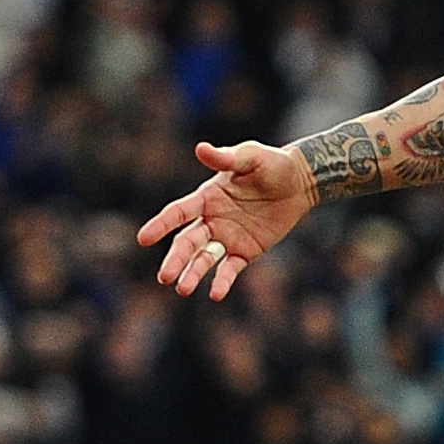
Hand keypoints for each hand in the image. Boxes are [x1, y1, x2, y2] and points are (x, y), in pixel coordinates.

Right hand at [139, 141, 316, 300]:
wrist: (300, 182)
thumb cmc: (272, 164)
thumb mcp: (250, 157)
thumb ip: (227, 157)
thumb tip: (200, 148)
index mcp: (206, 197)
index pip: (178, 213)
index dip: (161, 225)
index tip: (143, 239)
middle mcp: (211, 220)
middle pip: (187, 242)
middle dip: (176, 259)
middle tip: (164, 277)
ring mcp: (227, 237)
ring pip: (204, 259)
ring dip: (193, 274)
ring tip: (183, 290)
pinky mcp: (246, 251)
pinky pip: (230, 269)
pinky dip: (222, 281)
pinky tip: (215, 294)